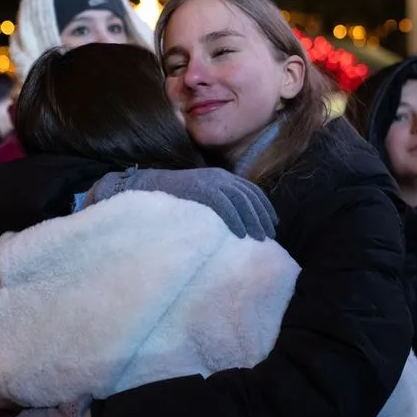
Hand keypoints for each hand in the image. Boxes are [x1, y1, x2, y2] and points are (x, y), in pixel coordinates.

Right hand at [88, 167, 276, 239]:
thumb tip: (237, 225)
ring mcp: (209, 181)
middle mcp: (218, 176)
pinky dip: (235, 219)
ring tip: (259, 239)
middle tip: (269, 237)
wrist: (143, 188)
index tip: (272, 225)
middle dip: (261, 217)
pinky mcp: (200, 189)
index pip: (250, 191)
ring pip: (241, 200)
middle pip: (249, 196)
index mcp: (220, 177)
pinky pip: (224, 204)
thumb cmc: (171, 200)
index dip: (264, 208)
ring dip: (252, 220)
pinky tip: (241, 234)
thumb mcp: (199, 198)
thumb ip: (216, 205)